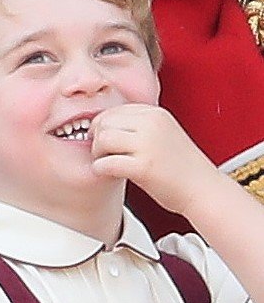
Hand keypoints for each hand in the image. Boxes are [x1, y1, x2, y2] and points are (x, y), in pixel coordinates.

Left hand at [89, 103, 222, 215]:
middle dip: (97, 138)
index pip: (113, 111)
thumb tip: (99, 123)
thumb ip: (137, 125)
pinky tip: (107, 173)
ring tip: (106, 162)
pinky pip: (106, 163)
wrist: (206, 191)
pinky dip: (100, 168)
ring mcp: (148, 145)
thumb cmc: (181, 167)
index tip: (103, 140)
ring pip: (102, 140)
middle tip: (101, 153)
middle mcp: (152, 124)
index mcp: (156, 114)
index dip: (103, 126)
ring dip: (97, 153)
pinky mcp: (144, 167)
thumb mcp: (162, 133)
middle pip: (104, 122)